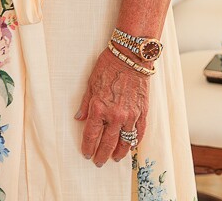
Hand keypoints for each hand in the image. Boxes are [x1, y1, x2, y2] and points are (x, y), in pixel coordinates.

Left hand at [74, 48, 149, 165]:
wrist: (130, 58)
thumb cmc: (108, 67)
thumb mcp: (90, 84)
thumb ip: (85, 104)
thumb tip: (79, 118)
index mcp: (99, 108)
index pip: (92, 135)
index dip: (88, 147)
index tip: (86, 154)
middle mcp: (115, 115)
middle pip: (108, 142)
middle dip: (102, 154)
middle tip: (99, 162)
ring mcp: (131, 115)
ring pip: (125, 141)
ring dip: (119, 152)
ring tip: (115, 158)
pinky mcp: (142, 112)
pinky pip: (139, 132)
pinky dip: (135, 141)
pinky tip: (131, 146)